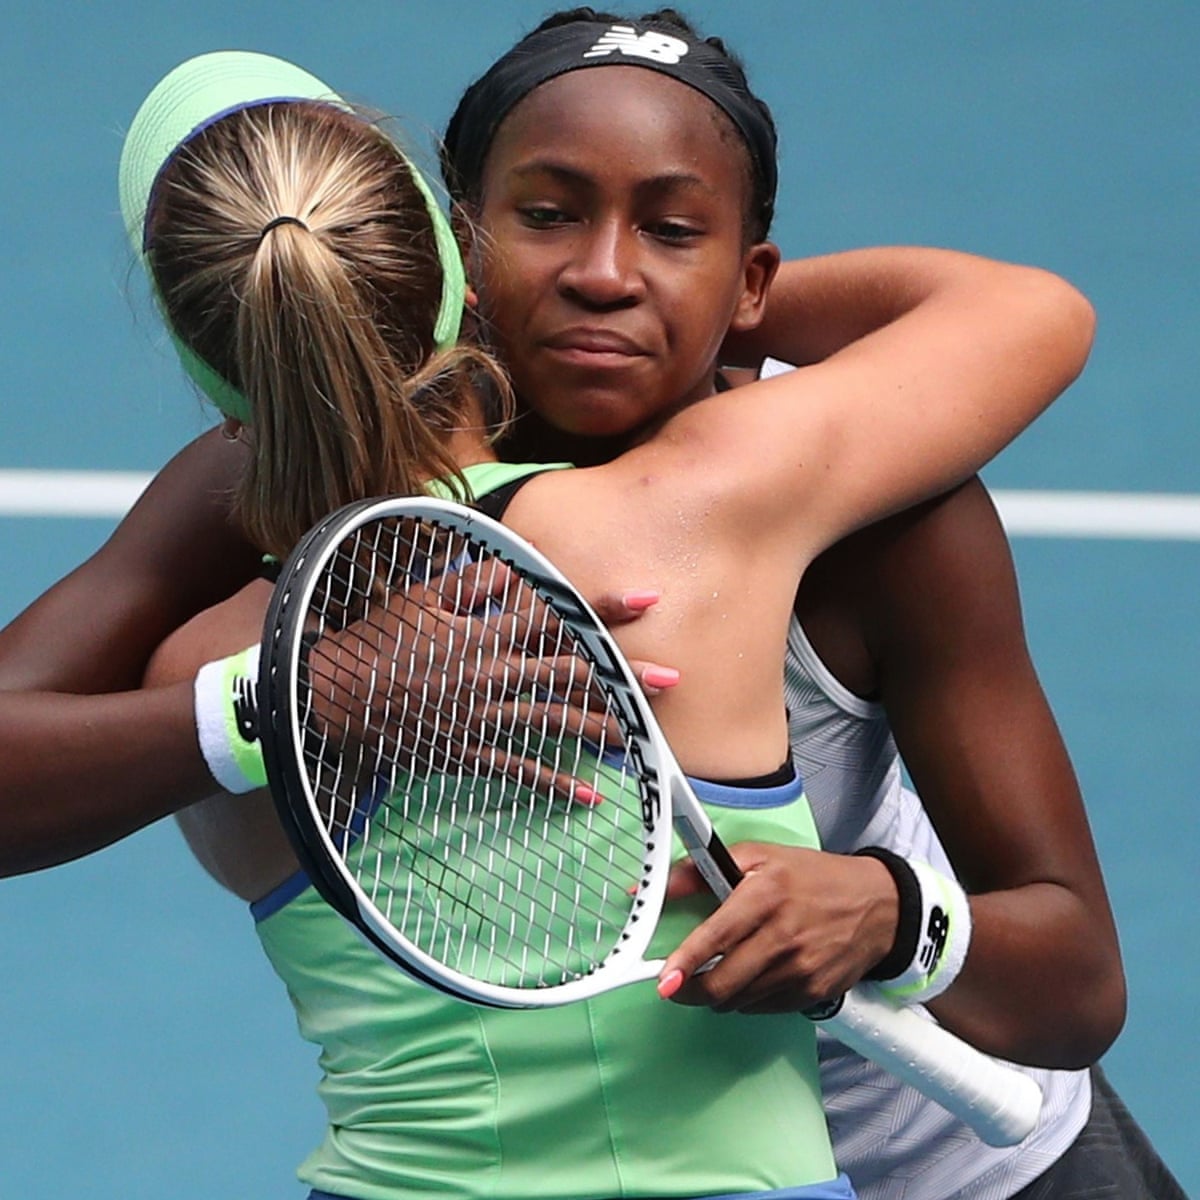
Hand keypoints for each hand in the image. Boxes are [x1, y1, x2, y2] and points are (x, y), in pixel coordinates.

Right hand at [304, 568, 676, 802]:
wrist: (331, 696)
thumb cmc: (376, 640)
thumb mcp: (421, 596)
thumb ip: (472, 579)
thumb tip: (516, 561)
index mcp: (485, 630)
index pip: (555, 614)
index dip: (600, 606)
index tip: (647, 601)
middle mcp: (492, 672)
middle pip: (569, 672)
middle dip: (623, 675)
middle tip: (671, 680)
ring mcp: (481, 715)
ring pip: (552, 721)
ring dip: (600, 727)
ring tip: (643, 738)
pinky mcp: (467, 750)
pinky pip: (517, 769)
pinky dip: (552, 782)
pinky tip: (588, 795)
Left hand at [657, 843, 897, 1013]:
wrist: (877, 905)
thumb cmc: (812, 877)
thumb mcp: (758, 856)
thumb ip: (702, 870)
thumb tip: (658, 886)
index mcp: (766, 895)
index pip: (716, 936)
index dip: (685, 963)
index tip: (664, 980)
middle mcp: (783, 935)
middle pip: (723, 983)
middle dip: (691, 990)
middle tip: (677, 985)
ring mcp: (800, 969)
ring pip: (740, 1001)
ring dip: (719, 994)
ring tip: (717, 974)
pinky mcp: (813, 992)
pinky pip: (764, 1007)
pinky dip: (748, 998)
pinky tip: (752, 977)